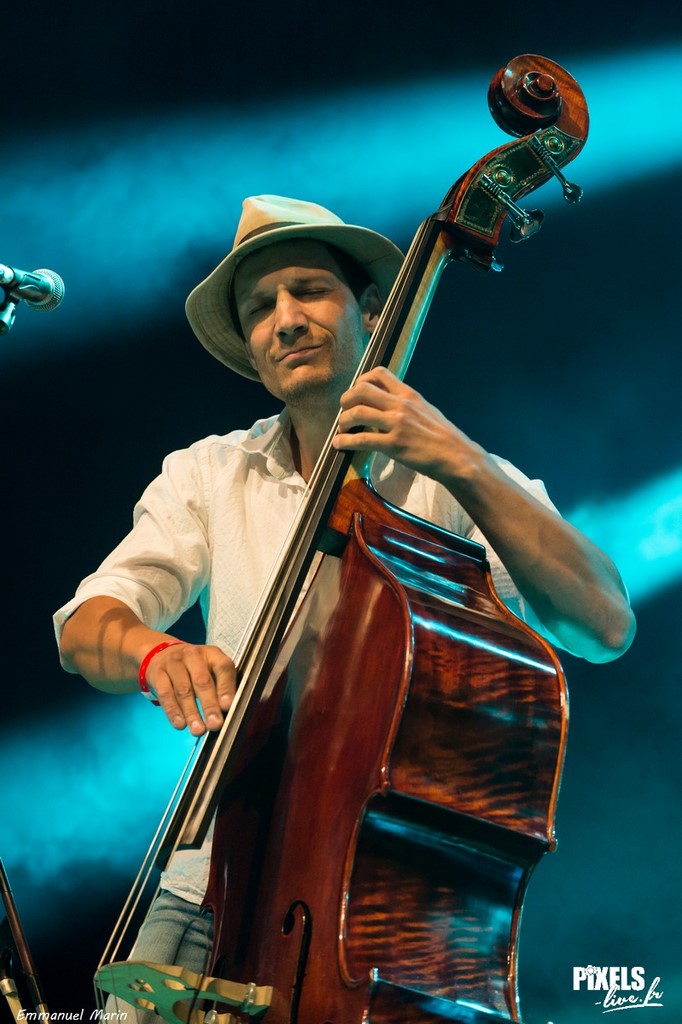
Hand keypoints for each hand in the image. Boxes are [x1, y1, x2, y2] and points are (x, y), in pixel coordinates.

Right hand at [144, 642, 236, 735]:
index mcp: (212, 654)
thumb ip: (221, 686)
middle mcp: (193, 655)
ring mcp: (173, 663)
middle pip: (202, 681)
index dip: (226, 688)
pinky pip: (166, 694)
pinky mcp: (157, 673)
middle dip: (209, 705)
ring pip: (183, 690)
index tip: (228, 707)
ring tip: (198, 730)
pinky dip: (173, 711)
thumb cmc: (194, 668)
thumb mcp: (210, 669)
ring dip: (191, 713)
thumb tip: (228, 711)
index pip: (223, 667)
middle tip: (215, 724)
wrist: (163, 653)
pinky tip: (180, 724)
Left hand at [332, 366, 476, 483]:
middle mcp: (401, 405)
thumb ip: (406, 405)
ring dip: (343, 421)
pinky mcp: (393, 444)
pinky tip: (339, 444)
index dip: (361, 380)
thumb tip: (388, 405)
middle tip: (344, 411)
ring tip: (342, 429)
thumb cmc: (443, 436)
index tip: (356, 393)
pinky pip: (362, 439)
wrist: (457, 456)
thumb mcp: (426, 410)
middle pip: (361, 389)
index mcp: (409, 394)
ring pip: (357, 412)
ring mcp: (396, 424)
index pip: (379, 374)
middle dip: (346, 400)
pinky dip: (345, 441)